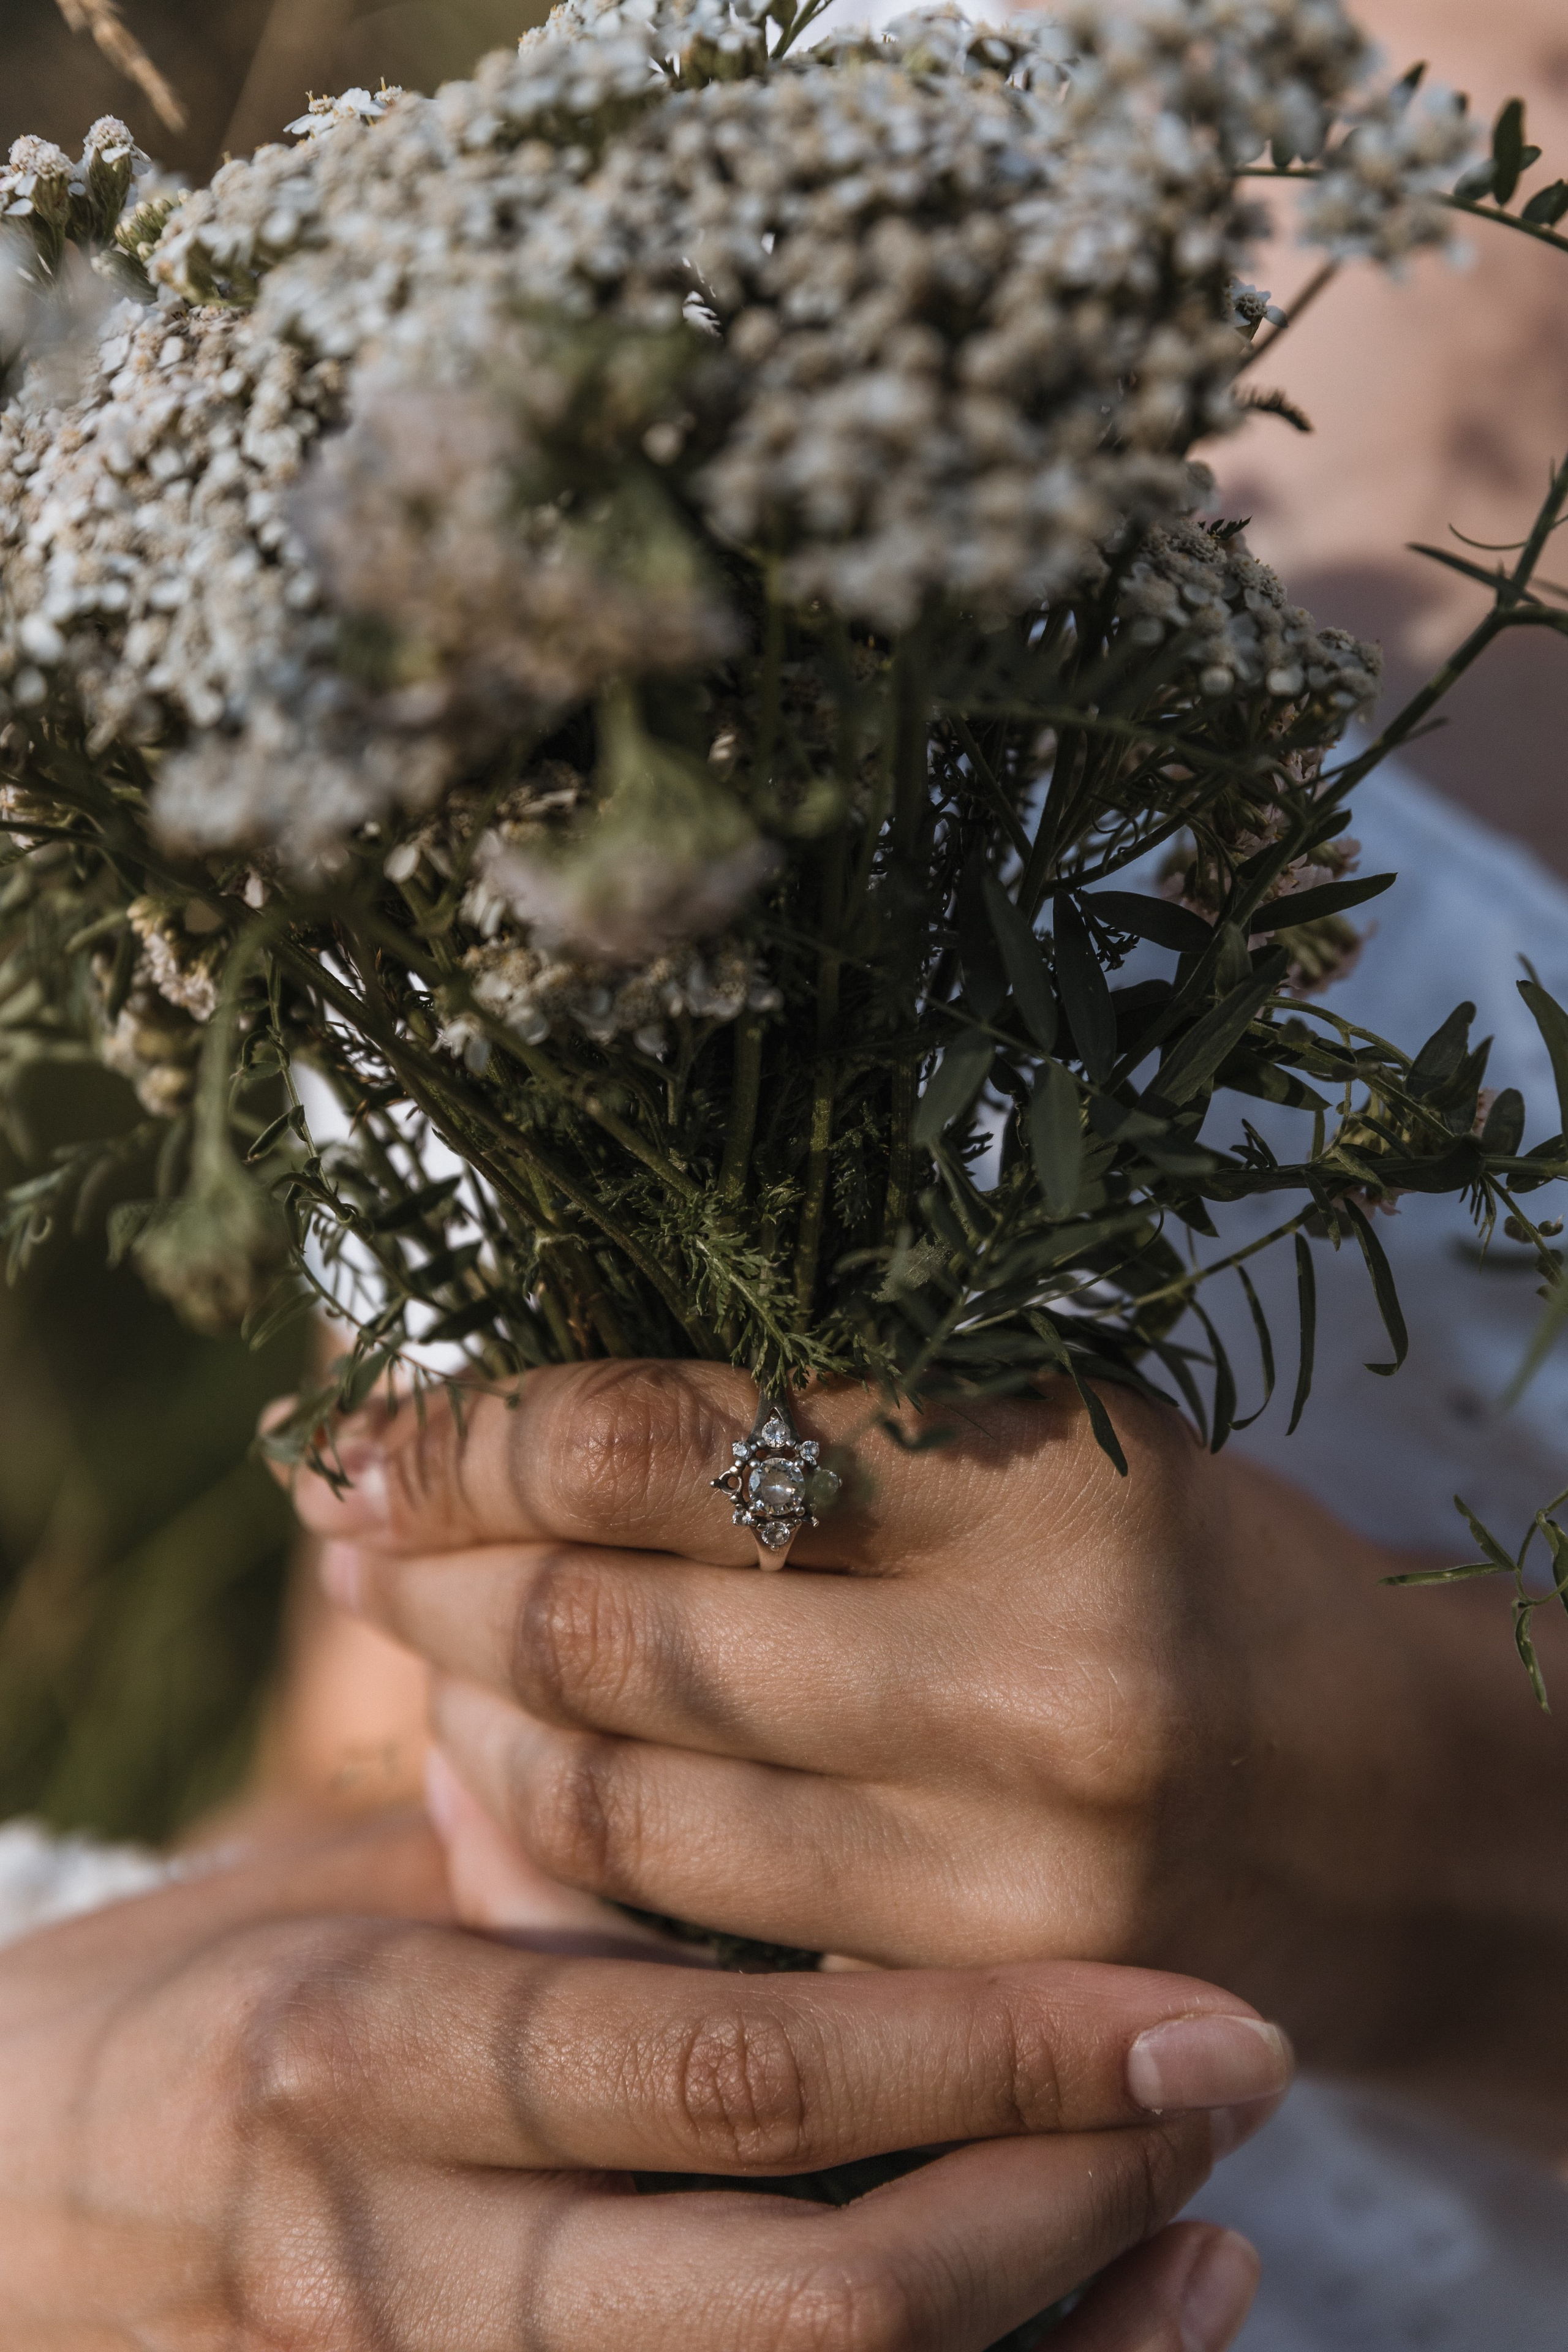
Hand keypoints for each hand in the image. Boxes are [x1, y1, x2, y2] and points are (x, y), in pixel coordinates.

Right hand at [0, 1806, 1278, 2350]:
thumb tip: (731, 1770)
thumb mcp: (317, 1898)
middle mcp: (406, 2263)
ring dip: (1048, 2345)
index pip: (726, 2076)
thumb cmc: (159, 2020)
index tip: (1175, 1996)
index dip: (979, 2052)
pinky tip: (1097, 2344)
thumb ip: (518, 1853)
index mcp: (369, 2060)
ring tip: (1216, 2237)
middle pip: (804, 2287)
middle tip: (1236, 2075)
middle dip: (1055, 2194)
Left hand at [291, 1361, 1567, 2137]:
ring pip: (615, 1794)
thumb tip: (540, 1413)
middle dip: (432, 1564)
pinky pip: (678, 1926)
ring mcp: (992, 1876)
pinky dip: (557, 1840)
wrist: (1396, 1810)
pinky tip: (507, 1769)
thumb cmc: (1197, 1574)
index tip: (389, 1418)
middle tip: (353, 1524)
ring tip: (413, 1638)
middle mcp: (1020, 1685)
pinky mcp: (968, 2005)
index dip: (487, 1426)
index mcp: (1042, 1484)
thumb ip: (826, 1420)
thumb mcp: (1048, 1434)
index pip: (672, 1439)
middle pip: (609, 1626)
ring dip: (467, 1705)